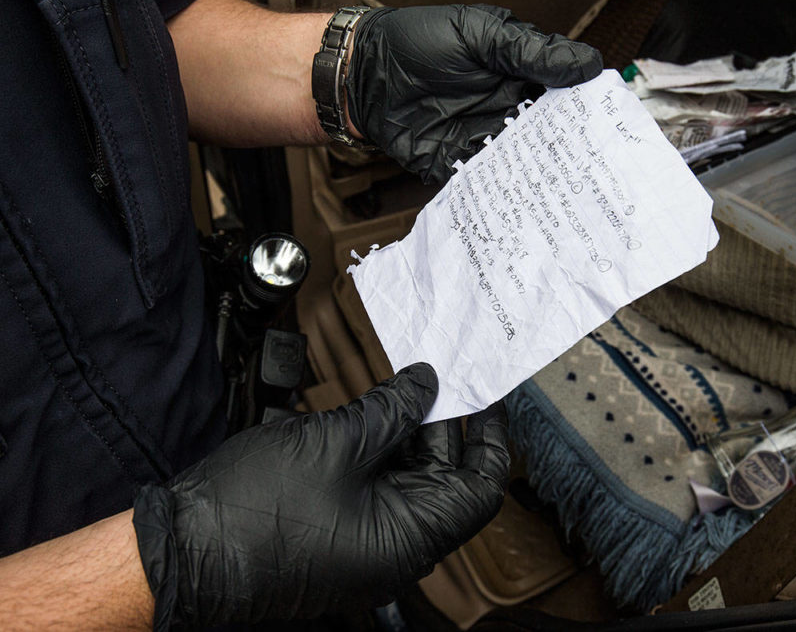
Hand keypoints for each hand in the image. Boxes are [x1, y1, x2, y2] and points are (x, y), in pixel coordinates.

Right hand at [132, 363, 508, 628]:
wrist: (178, 550)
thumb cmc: (251, 511)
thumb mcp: (336, 443)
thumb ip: (391, 411)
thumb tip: (426, 385)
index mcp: (409, 539)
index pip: (479, 488)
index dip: (489, 435)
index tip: (485, 394)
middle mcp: (393, 549)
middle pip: (440, 476)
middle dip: (438, 421)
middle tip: (433, 372)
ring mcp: (363, 542)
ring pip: (403, 477)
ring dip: (401, 430)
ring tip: (394, 385)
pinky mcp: (335, 531)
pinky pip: (371, 485)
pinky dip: (373, 448)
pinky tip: (364, 411)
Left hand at [345, 5, 602, 182]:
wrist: (364, 75)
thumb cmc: (418, 44)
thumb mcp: (479, 36)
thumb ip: (530, 52)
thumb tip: (588, 64)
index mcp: (518, 74)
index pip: (562, 96)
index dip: (585, 112)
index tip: (609, 127)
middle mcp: (506, 109)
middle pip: (547, 135)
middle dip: (569, 152)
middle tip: (596, 169)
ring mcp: (484, 137)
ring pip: (522, 162)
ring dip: (542, 177)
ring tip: (569, 194)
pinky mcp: (460, 163)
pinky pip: (488, 181)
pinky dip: (504, 194)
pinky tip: (526, 206)